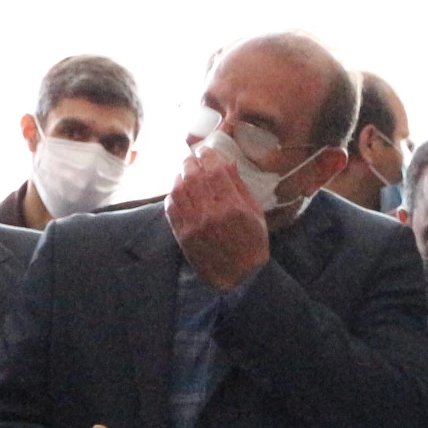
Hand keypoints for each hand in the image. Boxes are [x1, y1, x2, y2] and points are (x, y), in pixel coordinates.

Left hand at [167, 146, 271, 289]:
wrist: (239, 277)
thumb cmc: (252, 243)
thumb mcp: (255, 213)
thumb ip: (240, 187)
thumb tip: (228, 163)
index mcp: (234, 208)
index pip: (215, 171)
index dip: (208, 156)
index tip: (205, 150)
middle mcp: (212, 215)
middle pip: (193, 177)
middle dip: (190, 162)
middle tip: (191, 158)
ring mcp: (195, 226)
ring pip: (179, 190)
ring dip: (179, 176)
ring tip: (183, 172)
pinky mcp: (183, 236)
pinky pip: (171, 208)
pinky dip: (172, 195)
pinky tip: (178, 191)